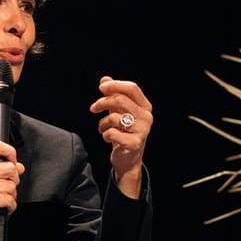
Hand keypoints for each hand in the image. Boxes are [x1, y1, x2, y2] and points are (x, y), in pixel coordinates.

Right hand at [0, 140, 24, 238]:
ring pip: (12, 187)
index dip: (10, 153)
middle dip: (12, 181)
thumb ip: (0, 169)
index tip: (12, 163)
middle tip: (3, 188)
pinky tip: (0, 207)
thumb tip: (19, 166)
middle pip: (11, 169)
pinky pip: (11, 200)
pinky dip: (10, 207)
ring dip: (10, 196)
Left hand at [89, 76, 152, 198]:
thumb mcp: (118, 112)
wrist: (128, 160)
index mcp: (145, 107)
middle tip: (93, 108)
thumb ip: (113, 95)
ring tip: (102, 128)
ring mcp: (142, 131)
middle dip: (103, 102)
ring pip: (115, 117)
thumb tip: (105, 79)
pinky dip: (105, 134)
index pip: (132, 88)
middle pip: (121, 100)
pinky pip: (112, 133)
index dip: (115, 85)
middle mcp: (146, 117)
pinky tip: (108, 138)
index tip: (101, 88)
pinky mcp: (134, 143)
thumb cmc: (124, 133)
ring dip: (103, 122)